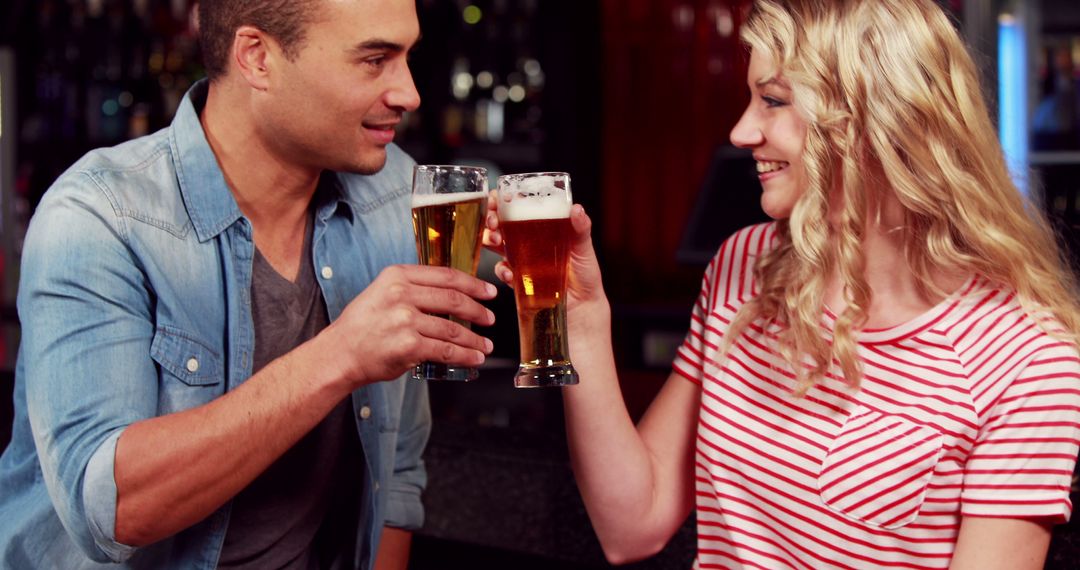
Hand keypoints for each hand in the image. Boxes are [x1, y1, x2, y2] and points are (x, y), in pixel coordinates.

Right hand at [324, 264, 496, 386]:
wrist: (340, 354)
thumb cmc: (362, 326)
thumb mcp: (382, 292)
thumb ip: (412, 288)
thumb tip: (451, 293)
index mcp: (397, 276)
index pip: (445, 275)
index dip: (473, 283)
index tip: (488, 291)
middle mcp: (401, 294)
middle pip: (454, 299)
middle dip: (478, 311)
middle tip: (490, 318)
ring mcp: (405, 321)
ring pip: (453, 329)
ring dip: (475, 339)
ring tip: (485, 345)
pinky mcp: (409, 346)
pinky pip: (446, 350)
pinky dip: (465, 356)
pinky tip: (474, 358)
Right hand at [482, 195, 605, 311]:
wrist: (583, 305)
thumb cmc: (585, 273)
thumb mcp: (584, 247)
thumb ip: (581, 228)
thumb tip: (577, 210)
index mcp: (542, 225)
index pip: (518, 205)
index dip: (503, 200)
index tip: (498, 199)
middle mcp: (528, 239)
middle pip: (500, 221)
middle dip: (490, 218)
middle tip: (494, 221)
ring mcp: (521, 258)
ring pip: (495, 243)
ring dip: (490, 239)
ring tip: (497, 241)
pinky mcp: (518, 277)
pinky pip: (503, 270)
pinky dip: (502, 270)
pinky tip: (510, 272)